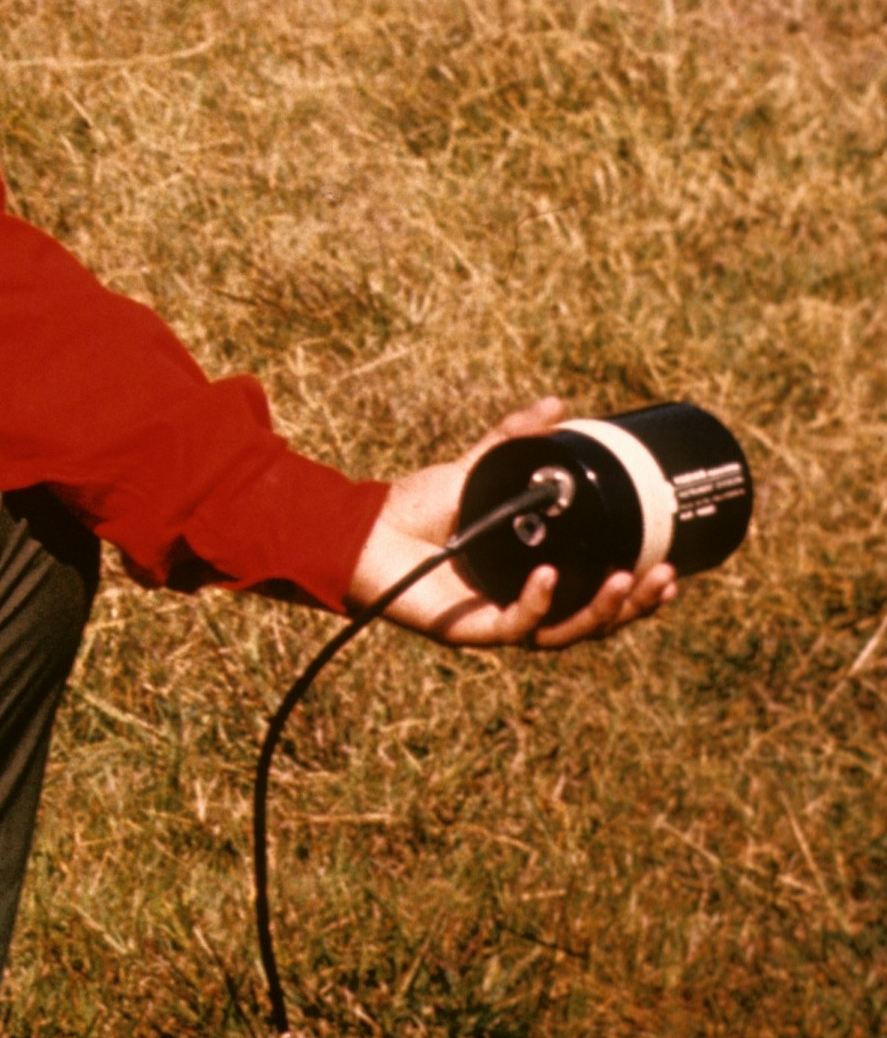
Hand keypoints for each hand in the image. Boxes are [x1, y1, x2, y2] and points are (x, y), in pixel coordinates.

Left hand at [348, 396, 678, 648]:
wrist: (363, 530)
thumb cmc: (417, 507)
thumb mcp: (477, 467)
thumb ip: (515, 440)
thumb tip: (557, 405)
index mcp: (537, 575)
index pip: (600, 591)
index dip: (639, 587)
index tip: (674, 566)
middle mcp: (525, 604)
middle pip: (596, 621)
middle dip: (636, 604)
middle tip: (666, 578)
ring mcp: (500, 621)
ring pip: (565, 633)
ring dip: (602, 612)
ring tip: (626, 580)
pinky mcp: (470, 630)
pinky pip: (515, 628)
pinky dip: (538, 602)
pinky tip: (552, 577)